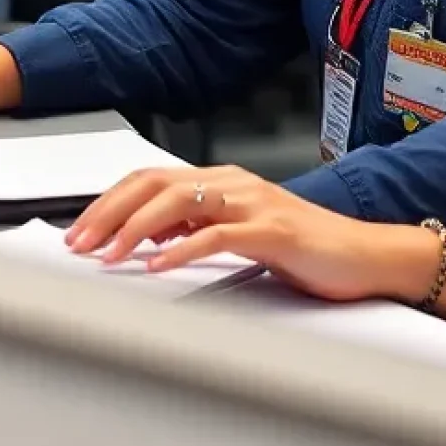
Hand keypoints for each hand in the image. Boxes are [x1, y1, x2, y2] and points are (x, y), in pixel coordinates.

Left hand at [64, 165, 438, 305]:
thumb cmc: (308, 248)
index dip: (110, 202)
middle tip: (79, 243)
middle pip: (156, 184)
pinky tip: (157, 266)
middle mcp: (235, 183)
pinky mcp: (274, 230)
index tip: (79, 231)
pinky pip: (218, 234)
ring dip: (136, 230)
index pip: (152, 179)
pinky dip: (181, 250)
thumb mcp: (241, 234)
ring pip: (181, 202)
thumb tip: (147, 239)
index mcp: (224, 181)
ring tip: (108, 255)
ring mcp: (255, 203)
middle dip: (110, 212)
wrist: (366, 255)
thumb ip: (199, 229)